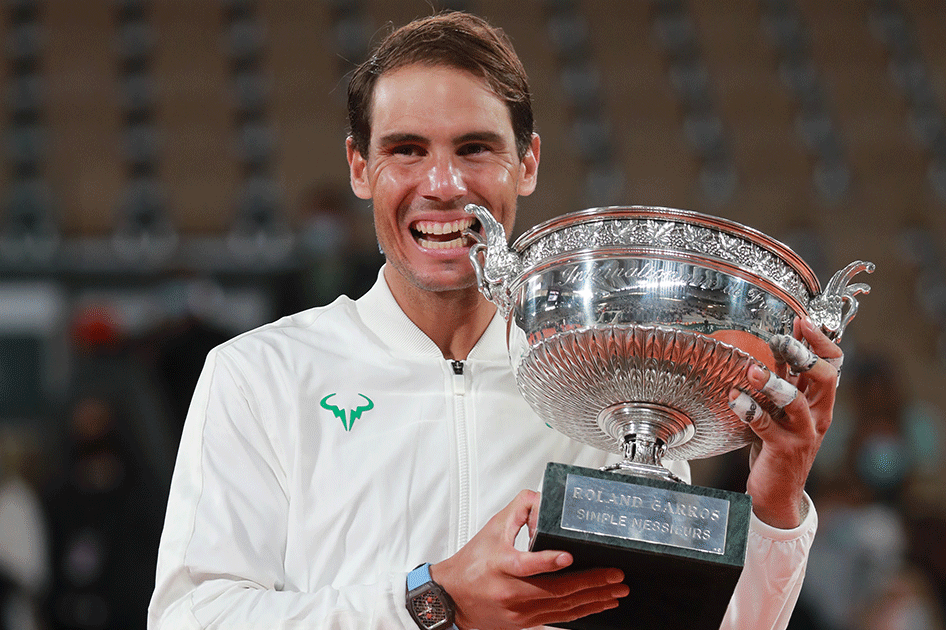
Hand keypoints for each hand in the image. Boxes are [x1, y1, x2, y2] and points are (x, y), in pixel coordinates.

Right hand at [431, 489, 627, 629]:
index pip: (525, 565)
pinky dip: (581, 611)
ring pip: (561, 608)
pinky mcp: (524, 623)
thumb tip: (544, 499)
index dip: (547, 561)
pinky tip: (598, 605)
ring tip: (616, 591)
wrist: (452, 597)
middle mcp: (510, 591)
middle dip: (590, 583)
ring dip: (593, 599)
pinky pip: (558, 619)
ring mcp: (518, 611)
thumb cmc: (472, 563)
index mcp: (500, 565)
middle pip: (554, 590)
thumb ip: (519, 509)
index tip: (569, 556)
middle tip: (615, 575)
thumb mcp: (493, 528)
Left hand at [729, 317, 841, 528]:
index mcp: (820, 403)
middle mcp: (817, 417)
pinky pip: (765, 426)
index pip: (833, 365)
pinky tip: (734, 398)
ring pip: (796, 403)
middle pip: (825, 379)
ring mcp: (802, 435)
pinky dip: (749, 410)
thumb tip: (780, 342)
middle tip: (782, 339)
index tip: (802, 320)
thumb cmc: (777, 445)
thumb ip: (785, 379)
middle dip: (804, 355)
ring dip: (774, 383)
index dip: (820, 341)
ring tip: (752, 370)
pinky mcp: (783, 450)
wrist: (777, 493)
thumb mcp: (784, 410)